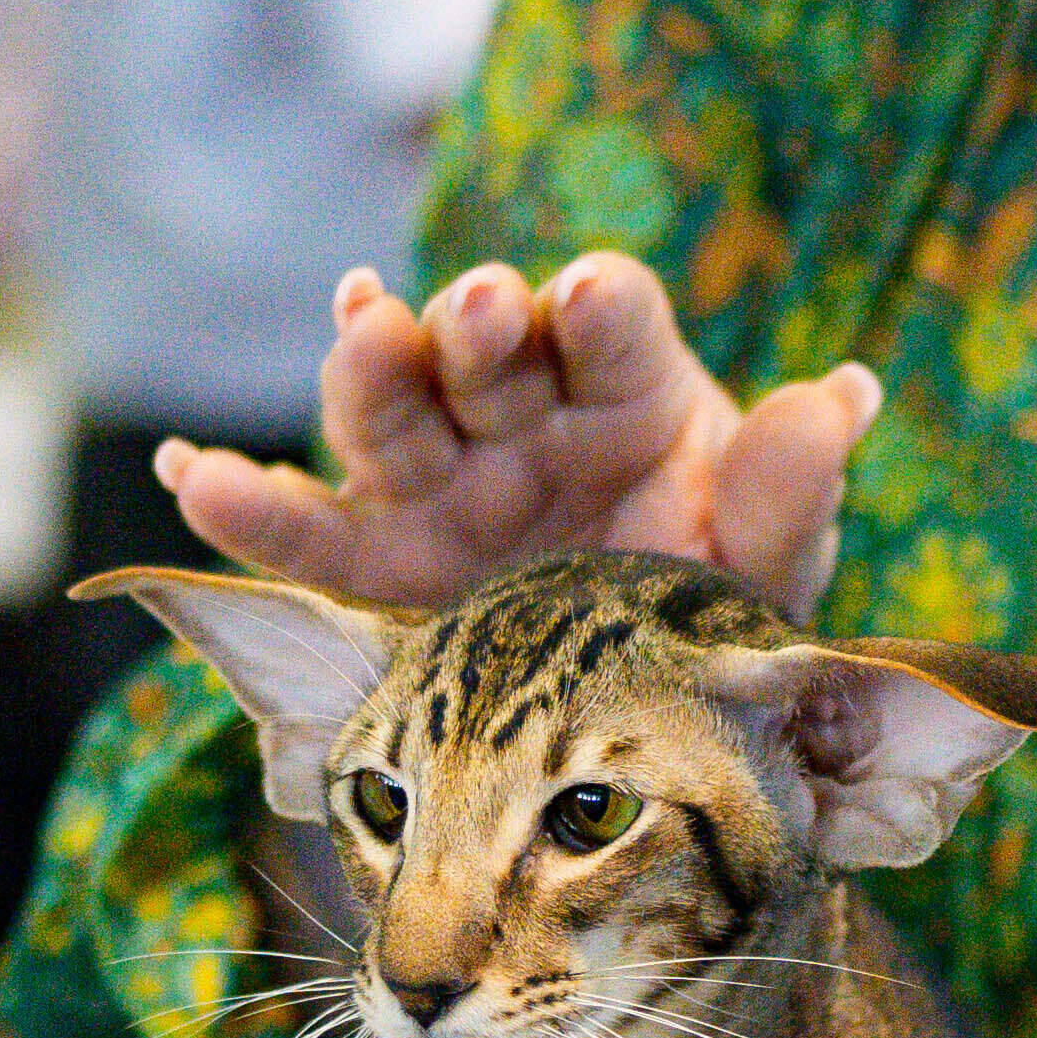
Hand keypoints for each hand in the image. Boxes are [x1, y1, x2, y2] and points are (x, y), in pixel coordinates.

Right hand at [161, 253, 884, 621]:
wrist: (636, 737)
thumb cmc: (706, 614)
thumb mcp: (764, 568)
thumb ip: (788, 490)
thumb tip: (844, 396)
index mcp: (625, 388)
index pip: (613, 323)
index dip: (600, 308)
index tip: (590, 299)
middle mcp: (520, 412)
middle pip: (488, 346)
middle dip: (483, 321)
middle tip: (484, 309)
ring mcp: (437, 476)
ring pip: (390, 405)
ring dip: (374, 365)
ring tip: (365, 333)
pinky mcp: (370, 556)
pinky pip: (299, 528)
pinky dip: (243, 501)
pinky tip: (192, 476)